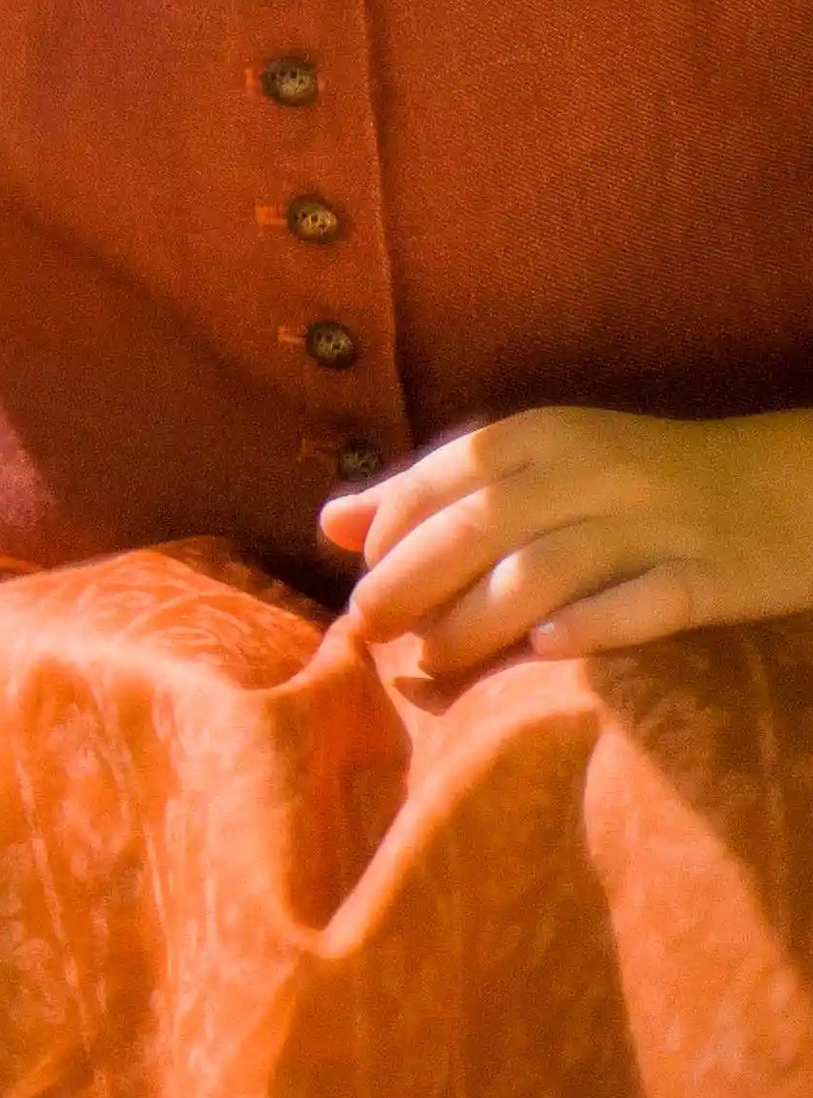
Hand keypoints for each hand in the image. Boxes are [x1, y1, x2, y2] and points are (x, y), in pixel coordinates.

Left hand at [320, 407, 812, 677]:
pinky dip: (590, 627)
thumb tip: (330, 524)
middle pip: (479, 528)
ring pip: (546, 571)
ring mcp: (657, 526)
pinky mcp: (713, 577)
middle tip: (371, 631)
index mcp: (545, 437)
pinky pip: (645, 603)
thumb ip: (437, 493)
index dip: (390, 534)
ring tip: (434, 660)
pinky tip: (544, 653)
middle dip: (410, 583)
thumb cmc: (639, 483)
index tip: (363, 583)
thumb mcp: (541, 466)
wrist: (791, 486)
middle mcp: (593, 473)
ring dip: (477, 621)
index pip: (443, 480)